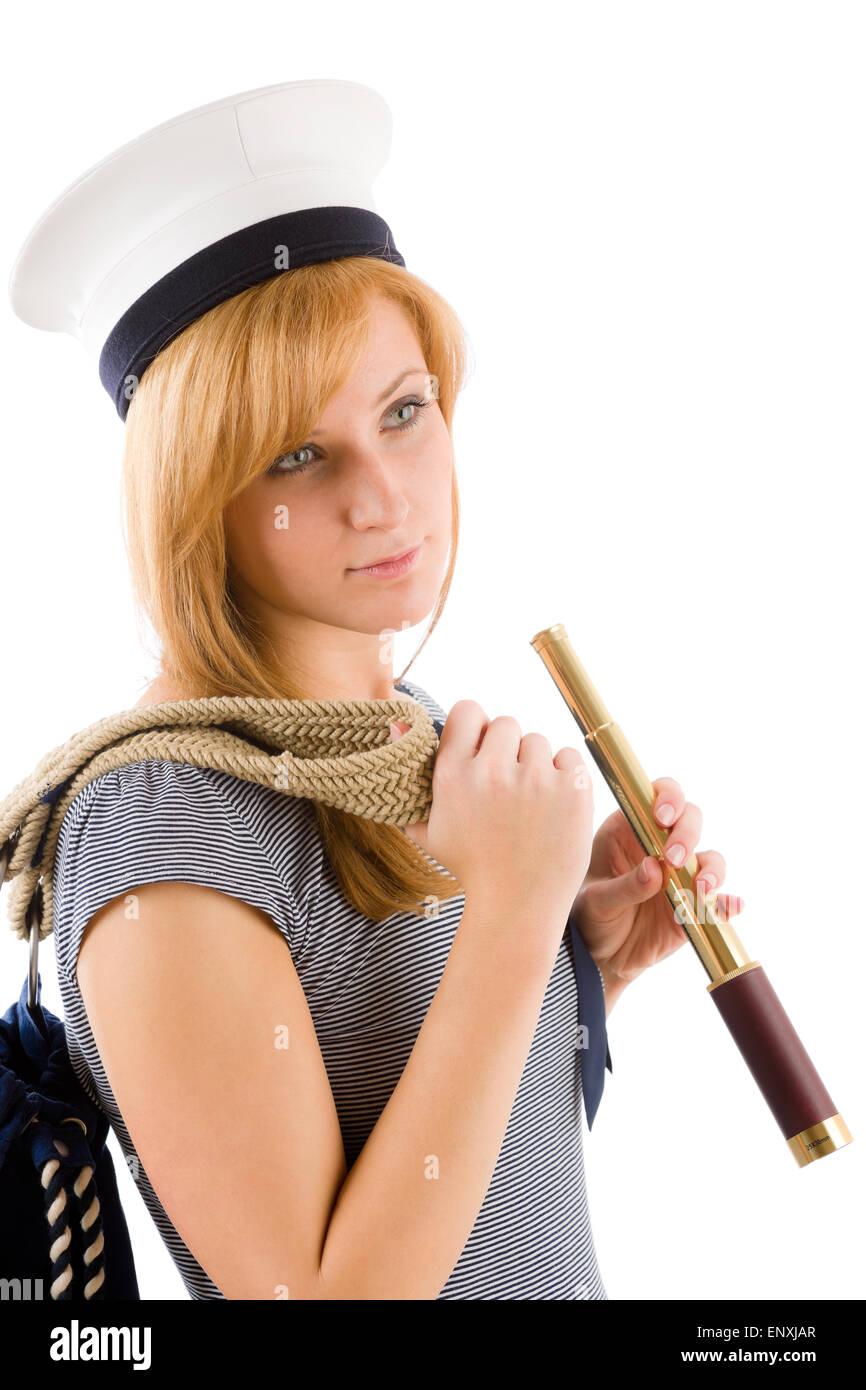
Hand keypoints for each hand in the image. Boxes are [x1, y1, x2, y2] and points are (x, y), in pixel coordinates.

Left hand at [571, 777, 744, 989]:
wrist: (600, 958)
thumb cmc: (589, 916)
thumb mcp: (595, 901)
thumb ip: (623, 886)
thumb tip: (654, 869)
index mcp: (629, 830)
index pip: (657, 795)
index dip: (668, 796)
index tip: (663, 816)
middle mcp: (660, 846)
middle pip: (690, 819)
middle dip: (687, 833)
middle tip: (674, 858)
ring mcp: (681, 875)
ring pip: (710, 858)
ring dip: (711, 868)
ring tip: (702, 887)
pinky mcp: (695, 905)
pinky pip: (719, 901)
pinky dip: (728, 903)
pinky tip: (731, 907)